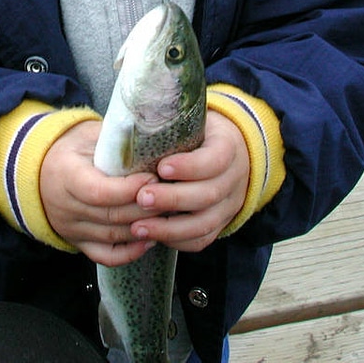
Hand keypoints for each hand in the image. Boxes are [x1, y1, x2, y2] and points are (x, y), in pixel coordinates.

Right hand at [40, 120, 156, 265]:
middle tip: (171, 195)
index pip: (100, 191)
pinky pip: (106, 256)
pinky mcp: (78, 242)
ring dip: (144, 228)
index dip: (130, 188)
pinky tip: (150, 239)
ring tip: (168, 214)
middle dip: (146, 207)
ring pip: (114, 237)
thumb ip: (114, 140)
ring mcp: (71, 229)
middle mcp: (66, 207)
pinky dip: (130, 252)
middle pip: (112, 216)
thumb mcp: (87, 135)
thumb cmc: (69, 148)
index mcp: (65, 176)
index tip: (154, 176)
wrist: (38, 170)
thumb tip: (150, 139)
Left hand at [131, 110, 249, 251]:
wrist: (231, 151)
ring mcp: (229, 205)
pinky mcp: (220, 223)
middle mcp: (234, 179)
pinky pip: (201, 240)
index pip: (215, 159)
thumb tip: (129, 124)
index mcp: (228, 147)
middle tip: (141, 198)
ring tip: (138, 226)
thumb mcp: (194, 121)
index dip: (189, 166)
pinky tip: (153, 236)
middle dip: (172, 199)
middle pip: (208, 194)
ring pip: (204, 223)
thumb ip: (171, 124)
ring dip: (169, 228)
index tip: (161, 167)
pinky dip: (176, 241)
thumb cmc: (200, 133)